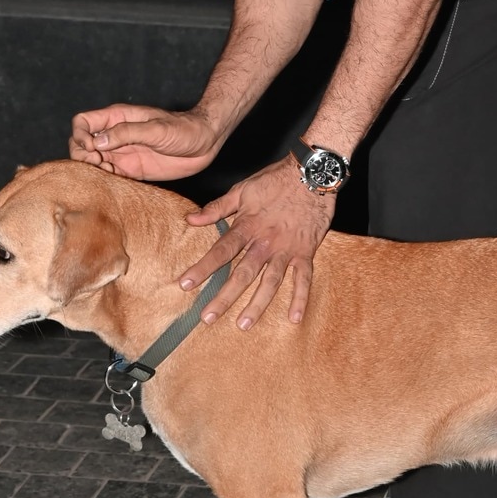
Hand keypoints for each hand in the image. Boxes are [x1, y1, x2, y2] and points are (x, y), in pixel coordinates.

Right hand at [69, 104, 220, 180]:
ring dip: (93, 170)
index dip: (79, 135)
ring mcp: (122, 153)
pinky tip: (116, 182)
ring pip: (92, 162)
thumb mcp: (156, 129)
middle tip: (100, 164)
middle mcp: (115, 135)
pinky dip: (105, 180)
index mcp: (117, 118)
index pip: (82, 122)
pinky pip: (108, 176)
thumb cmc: (184, 129)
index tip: (92, 148)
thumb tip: (98, 141)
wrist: (205, 142)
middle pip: (81, 144)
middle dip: (83, 156)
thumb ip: (127, 133)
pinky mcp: (131, 170)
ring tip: (110, 174)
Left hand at [180, 156, 333, 328]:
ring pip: (270, 282)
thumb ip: (216, 208)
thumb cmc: (275, 180)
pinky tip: (294, 318)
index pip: (220, 251)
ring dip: (257, 304)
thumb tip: (190, 219)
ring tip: (244, 324)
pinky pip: (303, 278)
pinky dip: (300, 298)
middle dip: (224, 297)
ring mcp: (286, 249)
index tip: (185, 284)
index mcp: (247, 227)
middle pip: (242, 274)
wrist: (311, 173)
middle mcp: (265, 242)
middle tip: (207, 317)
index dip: (202, 268)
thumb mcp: (242, 190)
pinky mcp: (305, 251)